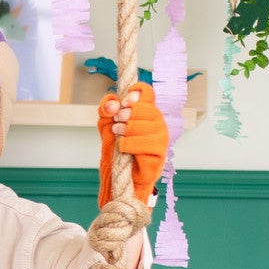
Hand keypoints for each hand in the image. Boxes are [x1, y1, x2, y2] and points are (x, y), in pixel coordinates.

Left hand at [98, 83, 167, 207]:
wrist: (121, 176)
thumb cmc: (117, 148)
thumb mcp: (106, 126)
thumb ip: (107, 110)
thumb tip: (112, 103)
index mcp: (146, 111)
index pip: (147, 92)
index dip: (135, 93)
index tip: (124, 102)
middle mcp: (157, 121)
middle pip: (145, 108)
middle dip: (126, 114)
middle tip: (116, 122)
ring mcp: (161, 136)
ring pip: (143, 125)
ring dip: (125, 130)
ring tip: (118, 135)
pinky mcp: (160, 152)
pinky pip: (144, 143)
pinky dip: (129, 144)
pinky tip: (122, 148)